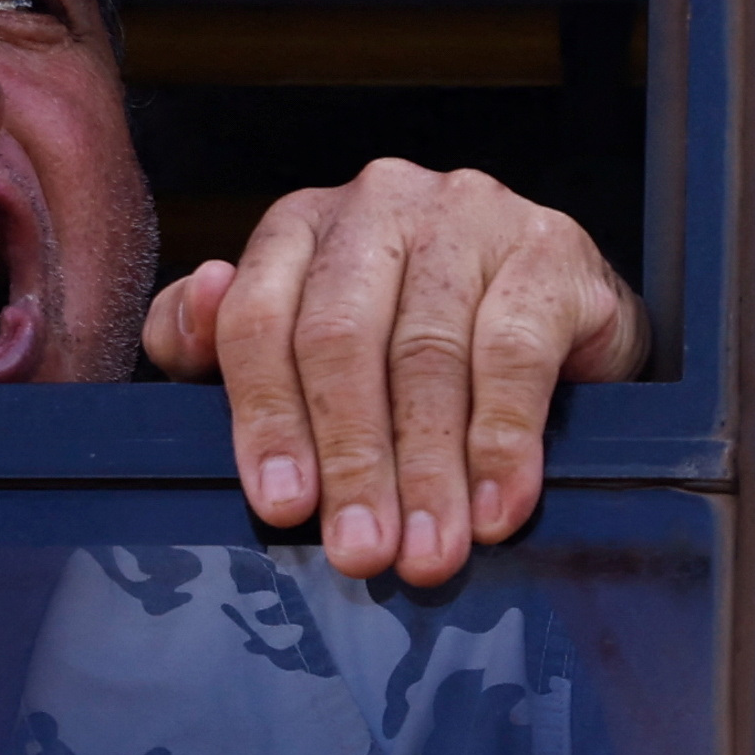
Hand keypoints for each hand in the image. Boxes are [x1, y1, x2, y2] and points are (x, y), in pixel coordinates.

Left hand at [141, 164, 649, 586]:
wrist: (558, 311)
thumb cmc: (410, 336)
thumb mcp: (305, 342)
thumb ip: (220, 342)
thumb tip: (196, 315)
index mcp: (302, 225)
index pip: (261, 321)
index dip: (269, 419)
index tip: (284, 505)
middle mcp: (380, 203)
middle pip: (343, 341)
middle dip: (353, 463)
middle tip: (362, 551)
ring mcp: (470, 215)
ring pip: (430, 356)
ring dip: (429, 472)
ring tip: (429, 551)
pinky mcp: (549, 248)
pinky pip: (516, 353)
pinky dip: (506, 443)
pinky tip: (497, 507)